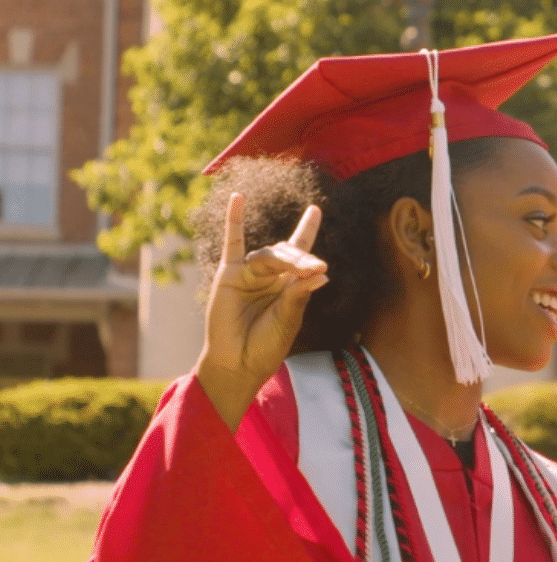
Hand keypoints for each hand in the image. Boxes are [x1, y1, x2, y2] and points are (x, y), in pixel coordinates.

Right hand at [194, 193, 326, 428]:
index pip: (301, 252)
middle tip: (316, 267)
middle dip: (302, 260)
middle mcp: (270, 275)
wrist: (238, 362)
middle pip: (288, 254)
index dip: (307, 230)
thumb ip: (299, 295)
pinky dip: (234, 221)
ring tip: (300, 269)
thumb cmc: (266, 345)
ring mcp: (249, 273)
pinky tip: (238, 199)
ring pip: (269, 255)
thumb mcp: (288, 319)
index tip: (315, 210)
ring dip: (285, 260)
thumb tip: (322, 273)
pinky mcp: (229, 275)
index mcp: (289, 285)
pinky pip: (232, 244)